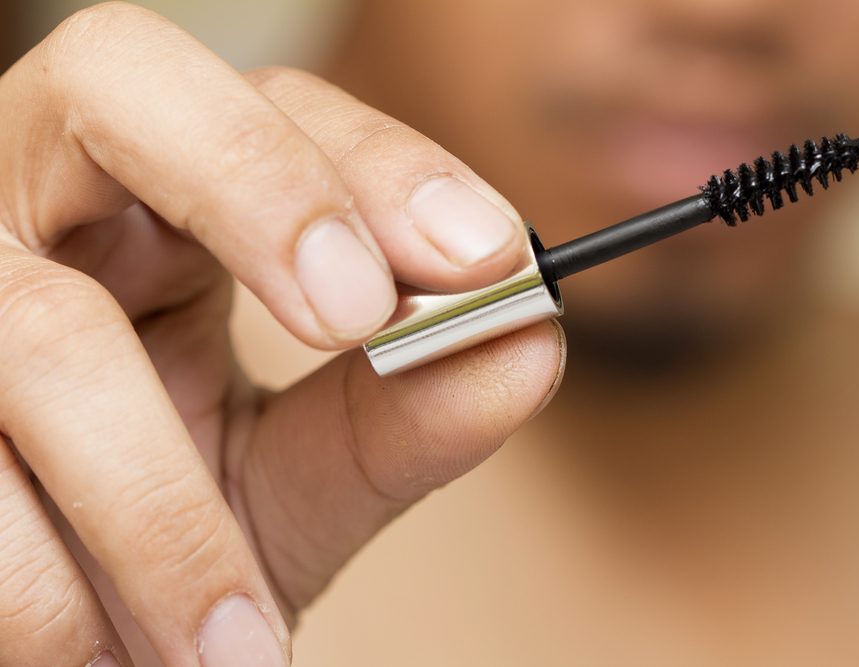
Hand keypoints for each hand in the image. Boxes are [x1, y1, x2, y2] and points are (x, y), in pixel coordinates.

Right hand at [0, 4, 565, 665]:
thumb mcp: (298, 471)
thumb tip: (529, 345)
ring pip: (44, 332)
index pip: (270, 106)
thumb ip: (402, 414)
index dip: (373, 159)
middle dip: (260, 189)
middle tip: (355, 313)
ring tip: (235, 643)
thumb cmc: (175, 533)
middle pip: (121, 83)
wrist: (67, 639)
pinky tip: (120, 657)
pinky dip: (57, 595)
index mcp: (157, 205)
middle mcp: (39, 204)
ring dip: (160, 509)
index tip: (484, 254)